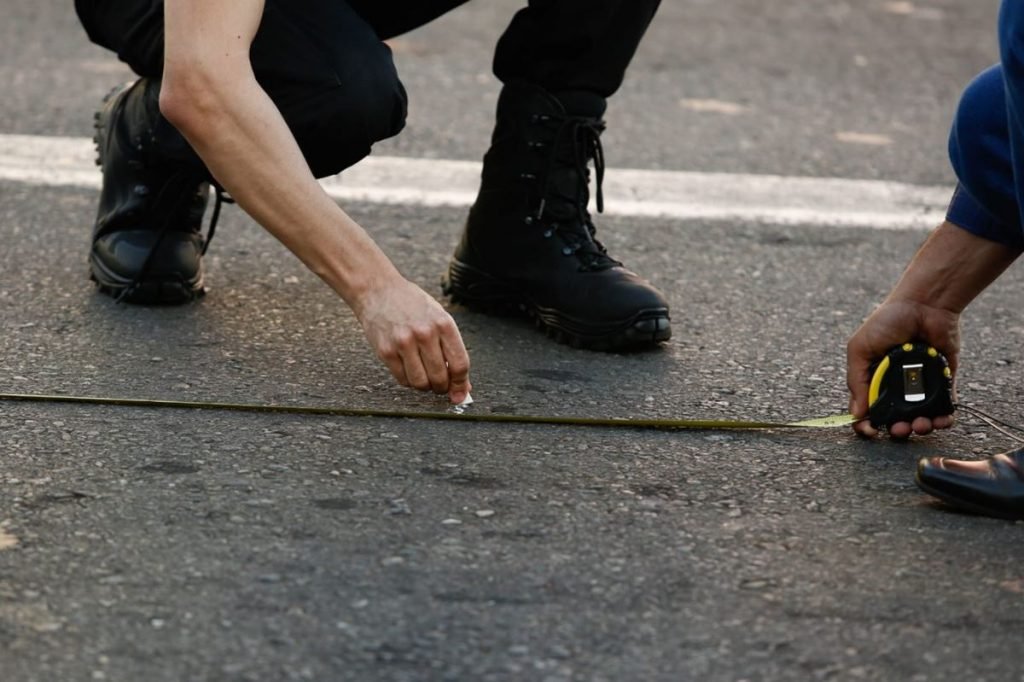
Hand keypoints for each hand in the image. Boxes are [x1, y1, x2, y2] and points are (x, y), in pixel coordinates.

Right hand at [353, 276, 470, 403]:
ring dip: (425, 386)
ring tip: (424, 377)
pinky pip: (403, 379)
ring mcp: (404, 343)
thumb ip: (451, 348)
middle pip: (440, 378)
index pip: (459, 364)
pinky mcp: (386, 351)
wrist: (378, 290)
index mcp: (443, 324)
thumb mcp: (438, 317)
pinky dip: (409, 381)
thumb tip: (462, 382)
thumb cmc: (411, 304)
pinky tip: (409, 369)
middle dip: (442, 388)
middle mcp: (425, 333)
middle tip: (440, 385)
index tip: (460, 394)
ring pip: (421, 383)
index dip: (461, 384)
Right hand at [846, 299, 958, 437]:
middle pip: (894, 419)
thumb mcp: (860, 348)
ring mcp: (919, 385)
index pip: (866, 410)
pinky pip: (945, 406)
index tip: (870, 431)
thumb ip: (857, 380)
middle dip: (897, 429)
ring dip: (921, 427)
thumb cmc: (887, 321)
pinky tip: (942, 419)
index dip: (866, 424)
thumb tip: (857, 413)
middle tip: (901, 428)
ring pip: (920, 417)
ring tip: (922, 424)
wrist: (923, 304)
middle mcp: (895, 386)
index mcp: (872, 380)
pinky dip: (945, 417)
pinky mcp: (943, 381)